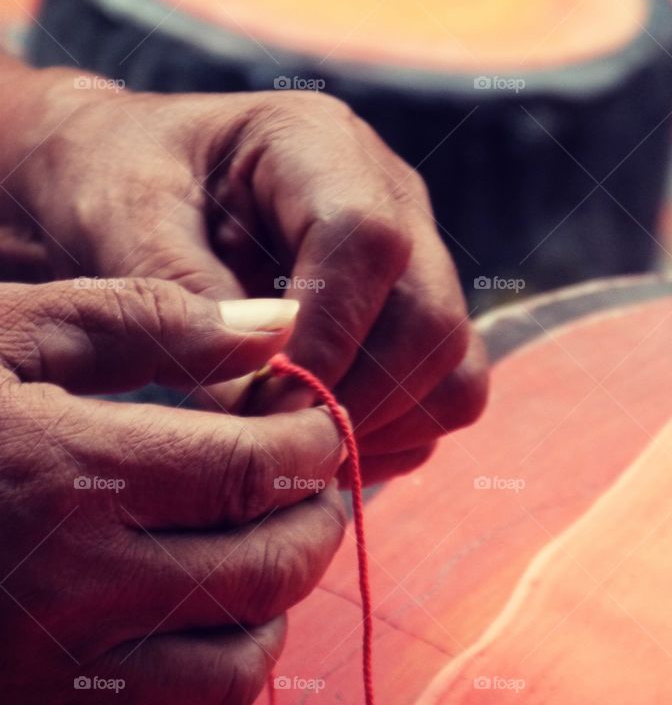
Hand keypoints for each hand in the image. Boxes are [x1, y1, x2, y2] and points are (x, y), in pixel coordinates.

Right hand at [0, 278, 345, 703]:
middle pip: (264, 570)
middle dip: (317, 521)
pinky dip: (226, 672)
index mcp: (62, 476)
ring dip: (280, 602)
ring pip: (237, 666)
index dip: (313, 445)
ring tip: (272, 546)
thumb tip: (277, 323)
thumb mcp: (6, 335)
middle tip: (320, 484)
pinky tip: (212, 616)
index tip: (320, 425)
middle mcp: (65, 590)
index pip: (254, 470)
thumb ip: (149, 321)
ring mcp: (46, 678)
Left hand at [3, 72, 488, 482]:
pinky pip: (450, 391)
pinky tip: (327, 436)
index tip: (266, 403)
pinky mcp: (418, 309)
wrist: (138, 183)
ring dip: (386, 423)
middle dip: (359, 399)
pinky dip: (400, 431)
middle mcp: (391, 198)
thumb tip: (262, 410)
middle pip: (431, 316)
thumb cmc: (119, 186)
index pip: (369, 241)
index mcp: (318, 145)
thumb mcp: (123, 223)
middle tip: (278, 443)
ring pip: (454, 363)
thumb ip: (185, 306)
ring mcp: (416, 256)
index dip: (329, 337)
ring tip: (301, 444)